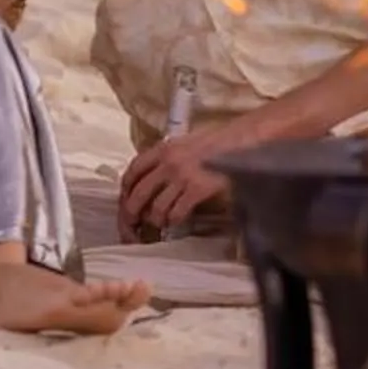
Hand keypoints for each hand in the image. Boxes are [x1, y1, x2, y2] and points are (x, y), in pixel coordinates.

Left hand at [120, 130, 234, 239]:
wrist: (242, 141)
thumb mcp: (185, 143)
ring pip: (155, 208)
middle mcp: (167, 162)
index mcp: (162, 149)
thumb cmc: (218, 142)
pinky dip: (173, 221)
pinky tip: (176, 222)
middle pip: (137, 194)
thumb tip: (152, 178)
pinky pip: (177, 212)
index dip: (125, 191)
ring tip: (158, 226)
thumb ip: (167, 157)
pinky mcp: (197, 189)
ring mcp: (182, 177)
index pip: (132, 172)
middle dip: (130, 215)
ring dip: (154, 221)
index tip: (125, 203)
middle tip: (131, 228)